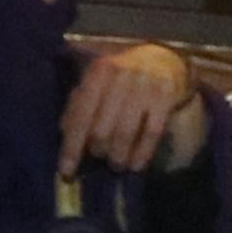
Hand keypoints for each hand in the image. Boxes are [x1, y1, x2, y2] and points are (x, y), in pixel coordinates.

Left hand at [62, 42, 205, 176]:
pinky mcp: (166, 95)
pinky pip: (151, 133)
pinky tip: (136, 165)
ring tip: (117, 164)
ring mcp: (144, 85)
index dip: (71, 148)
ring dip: (118, 157)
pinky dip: (141, 154)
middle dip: (98, 151)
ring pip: (124, 133)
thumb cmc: (122, 77)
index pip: (79, 117)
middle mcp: (120, 76)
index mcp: (97, 72)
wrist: (163, 59)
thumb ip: (79, 105)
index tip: (67, 173)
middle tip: (100, 158)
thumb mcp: (97, 83)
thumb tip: (66, 135)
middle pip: (101, 129)